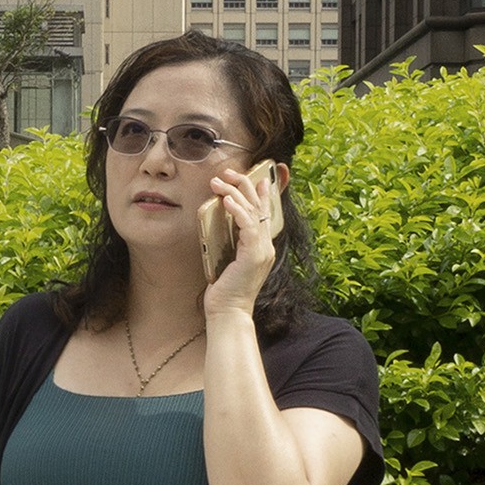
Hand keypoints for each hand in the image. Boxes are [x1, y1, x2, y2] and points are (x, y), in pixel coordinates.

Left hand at [201, 162, 284, 315]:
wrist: (228, 313)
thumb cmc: (224, 290)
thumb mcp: (226, 260)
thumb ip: (228, 242)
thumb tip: (219, 223)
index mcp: (261, 247)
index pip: (264, 213)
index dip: (262, 193)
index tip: (256, 176)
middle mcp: (266, 247)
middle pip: (260, 206)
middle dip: (245, 184)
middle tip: (228, 171)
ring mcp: (262, 251)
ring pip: (254, 211)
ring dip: (236, 192)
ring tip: (219, 181)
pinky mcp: (254, 256)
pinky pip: (248, 225)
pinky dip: (238, 210)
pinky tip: (227, 200)